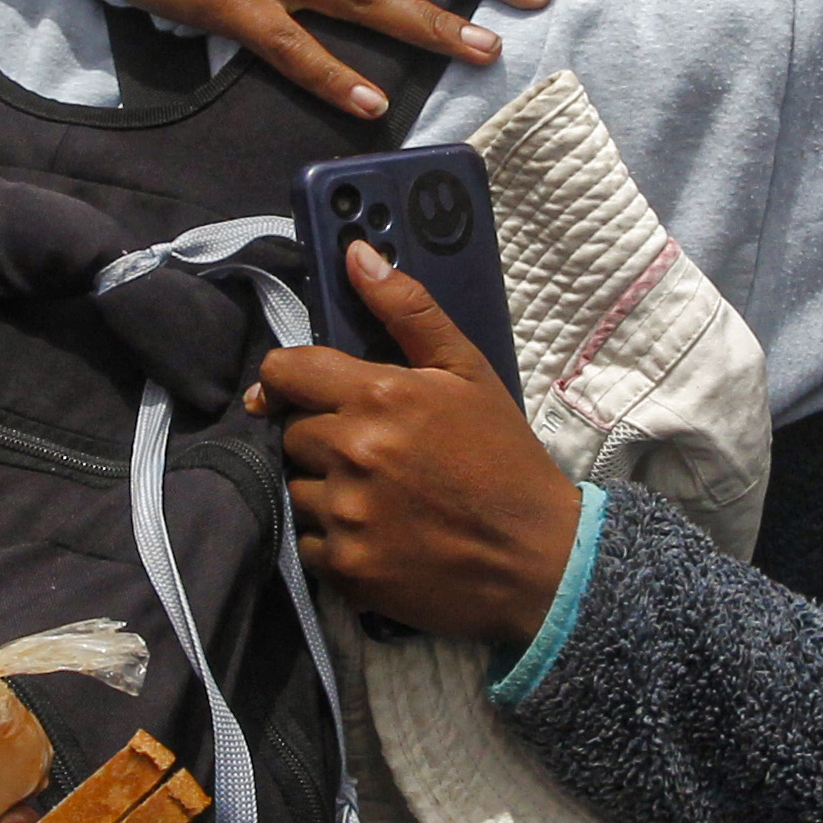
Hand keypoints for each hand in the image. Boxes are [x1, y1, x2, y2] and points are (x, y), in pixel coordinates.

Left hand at [251, 240, 579, 641]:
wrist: (537, 558)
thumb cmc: (503, 457)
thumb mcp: (468, 371)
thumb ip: (409, 309)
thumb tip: (356, 254)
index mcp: (378, 396)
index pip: (284, 372)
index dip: (287, 378)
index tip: (300, 390)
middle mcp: (352, 452)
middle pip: (289, 432)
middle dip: (319, 435)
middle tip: (369, 449)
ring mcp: (346, 514)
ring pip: (294, 487)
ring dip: (322, 488)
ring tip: (375, 493)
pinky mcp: (345, 568)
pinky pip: (305, 541)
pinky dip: (331, 538)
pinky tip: (374, 532)